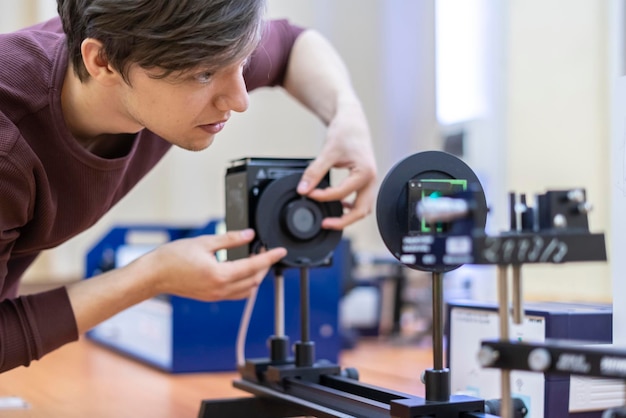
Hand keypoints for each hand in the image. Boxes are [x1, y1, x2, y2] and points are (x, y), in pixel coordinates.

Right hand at [146, 229, 286, 300]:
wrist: (153, 275)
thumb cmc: (172, 258)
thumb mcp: (204, 242)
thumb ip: (230, 239)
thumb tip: (249, 235)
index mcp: (220, 275)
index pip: (254, 267)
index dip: (270, 258)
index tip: (280, 251)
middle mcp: (220, 289)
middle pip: (254, 280)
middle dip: (264, 266)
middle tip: (265, 250)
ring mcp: (216, 296)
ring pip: (247, 290)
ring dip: (255, 276)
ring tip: (255, 259)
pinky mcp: (211, 297)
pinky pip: (236, 293)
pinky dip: (245, 283)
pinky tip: (242, 270)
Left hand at [297, 102, 376, 229]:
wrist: (353, 121)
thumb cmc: (346, 131)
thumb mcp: (328, 151)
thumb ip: (315, 171)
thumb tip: (303, 188)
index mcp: (365, 172)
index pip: (341, 193)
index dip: (322, 196)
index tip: (308, 193)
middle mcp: (371, 179)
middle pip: (361, 210)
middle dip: (343, 221)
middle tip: (325, 224)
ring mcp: (370, 181)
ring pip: (363, 208)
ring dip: (348, 217)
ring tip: (330, 219)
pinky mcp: (365, 181)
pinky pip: (361, 201)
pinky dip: (350, 208)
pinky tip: (338, 206)